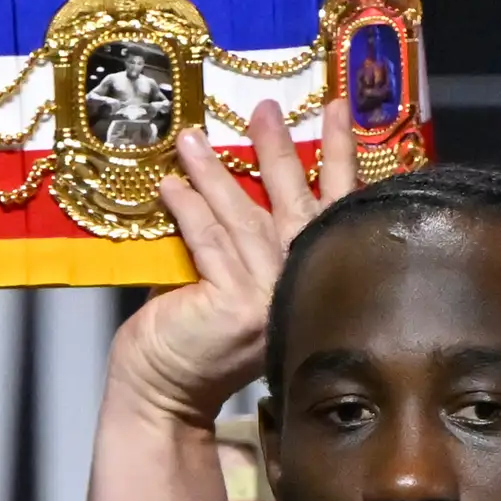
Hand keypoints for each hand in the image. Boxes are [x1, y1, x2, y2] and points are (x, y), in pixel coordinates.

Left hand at [110, 99, 362, 426]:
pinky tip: (172, 184)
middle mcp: (300, 288)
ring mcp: (270, 299)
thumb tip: (232, 167)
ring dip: (216, 172)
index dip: (338, 158)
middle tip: (265, 108)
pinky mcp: (233, 306)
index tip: (336, 107)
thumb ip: (244, 234)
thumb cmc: (192, 333)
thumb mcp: (232, 274)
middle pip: (298, 205)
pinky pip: (208, 242)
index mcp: (312, 278)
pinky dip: (189, 209)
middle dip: (280, 151)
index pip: (334, 209)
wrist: (163, 392)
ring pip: (244, 219)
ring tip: (193, 138)